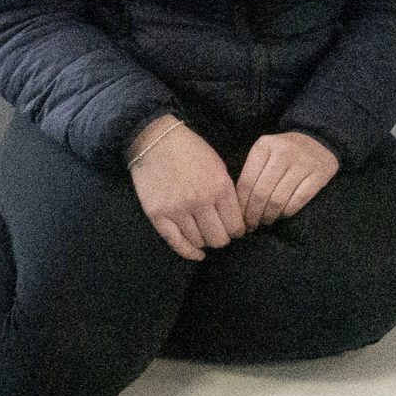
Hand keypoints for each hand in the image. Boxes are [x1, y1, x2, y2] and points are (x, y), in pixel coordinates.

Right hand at [128, 118, 244, 259]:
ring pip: (199, 242)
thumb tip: (238, 217)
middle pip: (219, 238)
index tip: (237, 230)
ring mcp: (177, 210)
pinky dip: (189, 252)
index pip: (236, 224)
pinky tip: (197, 254)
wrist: (156, 141)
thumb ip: (227, 191)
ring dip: (205, 242)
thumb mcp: (218, 165)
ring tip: (207, 236)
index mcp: (219, 186)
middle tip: (222, 234)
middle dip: (223, 238)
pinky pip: (176, 243)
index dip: (239, 230)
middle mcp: (200, 201)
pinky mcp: (158, 215)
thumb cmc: (191, 150)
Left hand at [236, 131, 339, 227]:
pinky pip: (297, 201)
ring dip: (269, 216)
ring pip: (278, 200)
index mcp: (265, 145)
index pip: (247, 182)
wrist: (318, 141)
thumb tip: (237, 208)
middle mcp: (284, 151)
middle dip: (253, 215)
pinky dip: (287, 213)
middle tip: (252, 226)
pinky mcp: (320, 173)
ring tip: (266, 221)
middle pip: (261, 193)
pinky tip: (282, 215)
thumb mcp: (265, 154)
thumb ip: (251, 174)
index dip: (241, 205)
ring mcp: (303, 162)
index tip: (240, 219)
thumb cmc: (283, 153)